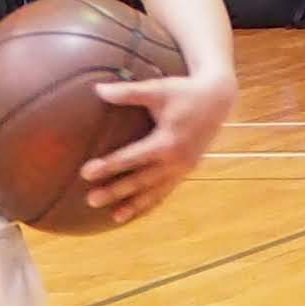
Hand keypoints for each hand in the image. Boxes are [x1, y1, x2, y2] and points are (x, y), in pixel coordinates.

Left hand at [76, 61, 237, 221]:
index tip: (86, 172)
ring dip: (134, 205)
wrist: (218, 100)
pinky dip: (150, 203)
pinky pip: (166, 191)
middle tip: (91, 199)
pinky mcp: (186, 170)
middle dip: (116, 191)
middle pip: (141, 180)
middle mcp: (176, 160)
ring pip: (155, 192)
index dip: (109, 165)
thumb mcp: (158, 89)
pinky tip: (134, 212)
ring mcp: (183, 168)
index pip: (132, 158)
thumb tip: (98, 90)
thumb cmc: (185, 92)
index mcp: (168, 142)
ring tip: (113, 216)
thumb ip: (128, 93)